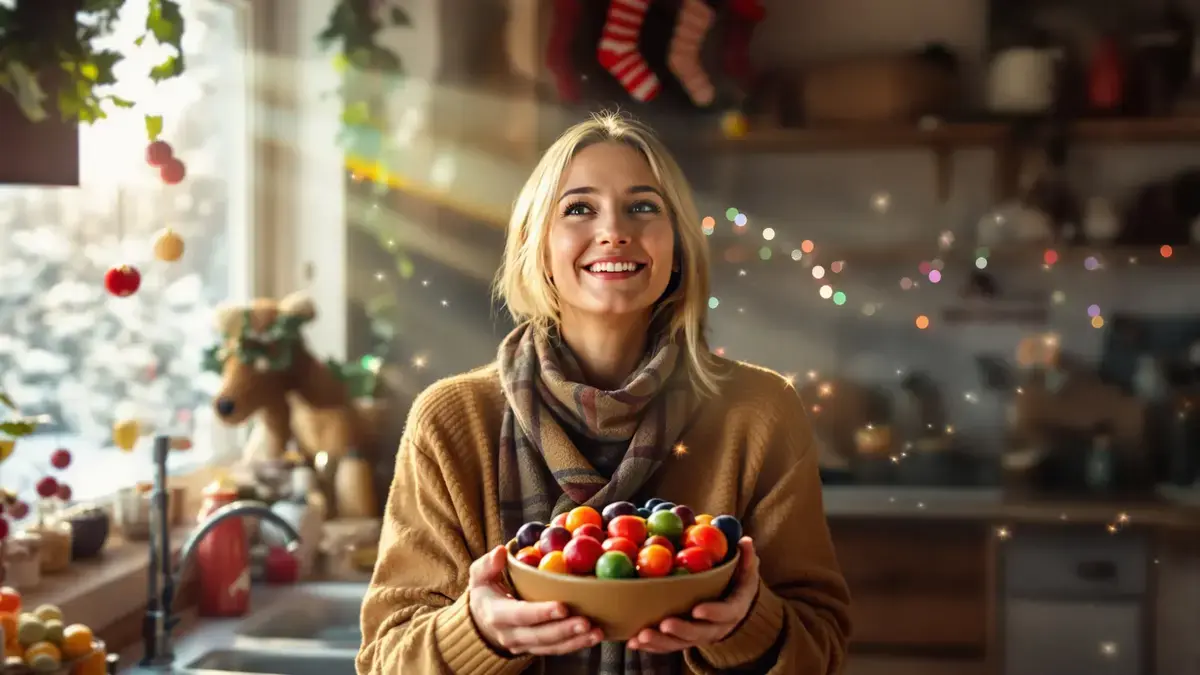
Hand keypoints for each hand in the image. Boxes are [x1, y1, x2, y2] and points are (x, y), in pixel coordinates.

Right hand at [468, 546, 602, 655]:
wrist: (482, 620)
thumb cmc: (486, 592)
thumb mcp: (480, 576)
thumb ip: (488, 564)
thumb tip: (501, 551)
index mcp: (497, 614)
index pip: (519, 615)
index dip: (541, 613)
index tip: (562, 607)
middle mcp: (510, 634)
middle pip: (539, 636)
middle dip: (564, 630)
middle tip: (586, 622)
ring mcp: (524, 645)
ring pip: (551, 647)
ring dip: (575, 641)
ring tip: (596, 633)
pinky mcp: (536, 649)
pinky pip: (557, 650)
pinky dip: (576, 645)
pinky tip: (593, 637)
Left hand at [628, 537, 758, 653]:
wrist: (731, 608)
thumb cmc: (736, 584)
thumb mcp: (745, 571)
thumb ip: (746, 558)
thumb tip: (745, 541)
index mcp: (732, 610)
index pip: (725, 613)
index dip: (712, 613)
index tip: (697, 609)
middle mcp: (715, 627)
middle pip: (698, 633)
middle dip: (681, 630)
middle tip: (664, 624)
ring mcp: (697, 636)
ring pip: (679, 643)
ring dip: (660, 641)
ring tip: (641, 636)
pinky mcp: (681, 639)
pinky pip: (666, 646)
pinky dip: (651, 646)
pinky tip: (633, 643)